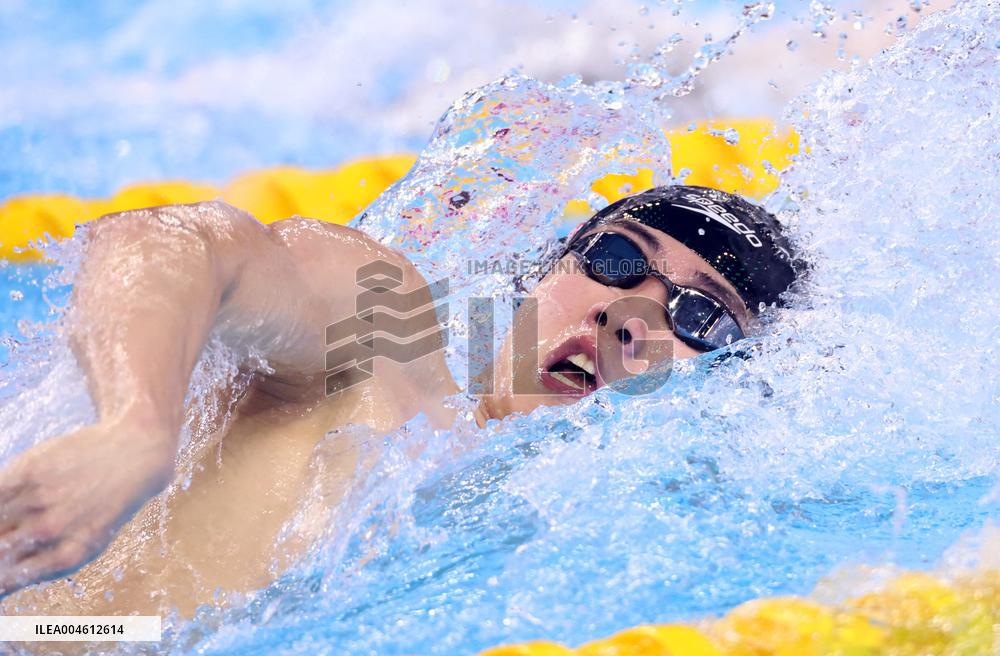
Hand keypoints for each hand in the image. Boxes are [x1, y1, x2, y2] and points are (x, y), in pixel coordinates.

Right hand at [0, 419, 175, 596]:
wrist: (136, 454)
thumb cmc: (108, 504)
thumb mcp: (88, 543)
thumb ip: (47, 563)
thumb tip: (7, 580)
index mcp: (67, 557)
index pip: (5, 581)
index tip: (0, 572)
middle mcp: (50, 531)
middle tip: (5, 544)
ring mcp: (39, 499)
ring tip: (7, 525)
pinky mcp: (30, 470)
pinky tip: (2, 501)